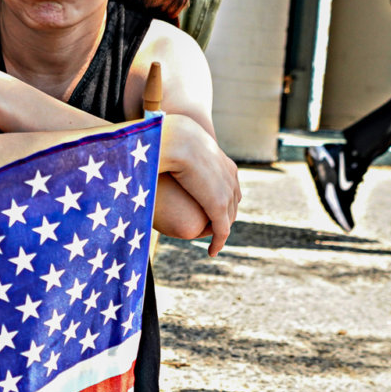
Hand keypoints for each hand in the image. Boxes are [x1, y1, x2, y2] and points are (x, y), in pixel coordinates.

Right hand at [158, 114, 240, 255]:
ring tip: (209, 242)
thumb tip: (158, 149)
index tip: (207, 209)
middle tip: (209, 230)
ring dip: (219, 231)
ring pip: (227, 218)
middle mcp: (230, 177)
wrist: (173, 139)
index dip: (220, 199)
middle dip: (223, 218)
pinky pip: (222, 230)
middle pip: (232, 203)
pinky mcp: (218, 205)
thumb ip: (172, 148)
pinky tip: (211, 252)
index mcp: (223, 161)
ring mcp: (226, 191)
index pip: (229, 185)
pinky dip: (218, 242)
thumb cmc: (165, 138)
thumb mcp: (173, 142)